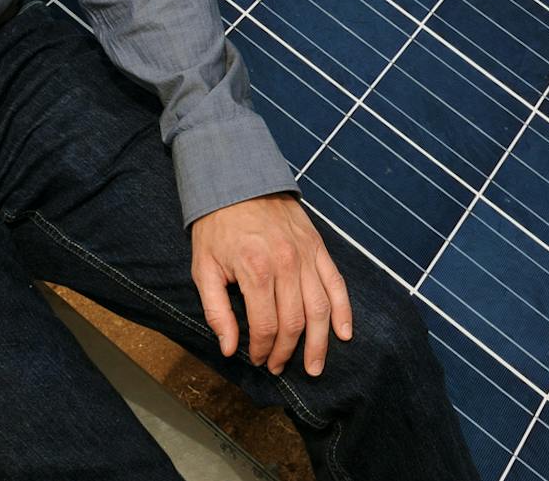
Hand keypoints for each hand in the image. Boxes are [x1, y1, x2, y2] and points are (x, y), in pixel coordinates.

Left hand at [189, 193, 352, 376]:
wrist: (237, 181)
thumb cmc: (216, 227)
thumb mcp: (203, 268)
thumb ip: (216, 311)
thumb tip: (229, 348)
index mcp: (255, 270)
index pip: (266, 326)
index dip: (263, 350)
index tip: (258, 360)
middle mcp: (286, 264)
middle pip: (294, 322)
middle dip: (287, 352)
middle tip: (279, 367)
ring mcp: (306, 255)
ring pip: (320, 309)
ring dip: (319, 343)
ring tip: (315, 366)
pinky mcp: (318, 246)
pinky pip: (336, 284)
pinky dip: (343, 310)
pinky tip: (344, 333)